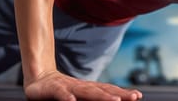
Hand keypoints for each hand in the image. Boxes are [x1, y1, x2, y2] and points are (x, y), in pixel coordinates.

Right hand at [24, 70, 142, 100]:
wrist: (39, 78)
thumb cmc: (62, 91)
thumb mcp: (79, 96)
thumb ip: (93, 98)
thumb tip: (113, 100)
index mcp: (89, 88)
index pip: (109, 90)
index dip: (123, 93)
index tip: (138, 95)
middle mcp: (82, 87)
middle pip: (102, 90)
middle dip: (118, 94)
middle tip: (133, 98)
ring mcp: (68, 87)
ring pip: (86, 91)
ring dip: (101, 96)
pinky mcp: (53, 89)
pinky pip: (60, 94)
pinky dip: (67, 97)